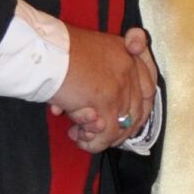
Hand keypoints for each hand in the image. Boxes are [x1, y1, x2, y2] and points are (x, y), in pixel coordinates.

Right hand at [49, 26, 157, 152]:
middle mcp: (129, 68)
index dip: (143, 108)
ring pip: (122, 125)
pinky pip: (107, 133)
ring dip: (102, 136)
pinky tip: (77, 136)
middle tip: (98, 133)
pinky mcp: (107, 101)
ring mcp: (120, 85)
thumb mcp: (89, 53)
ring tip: (81, 134)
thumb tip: (99, 113)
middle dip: (119, 129)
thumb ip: (103, 75)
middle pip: (138, 110)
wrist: (44, 51)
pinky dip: (92, 141)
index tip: (128, 122)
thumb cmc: (56, 52)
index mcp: (126, 53)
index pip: (149, 86)